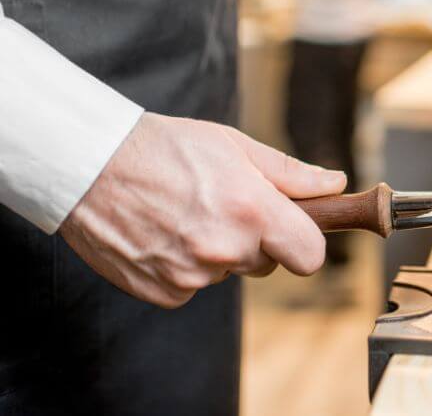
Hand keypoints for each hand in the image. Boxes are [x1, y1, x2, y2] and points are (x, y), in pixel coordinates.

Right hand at [59, 112, 345, 307]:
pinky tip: (163, 232)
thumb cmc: (165, 147)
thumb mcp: (234, 145)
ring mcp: (192, 275)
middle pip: (267, 262)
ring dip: (216, 251)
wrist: (90, 165)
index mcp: (252, 210)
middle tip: (222, 205)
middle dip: (255, 239)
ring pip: (227, 272)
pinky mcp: (162, 292)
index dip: (305, 243)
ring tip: (184, 212)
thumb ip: (290, 173)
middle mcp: (225, 248)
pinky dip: (183, 266)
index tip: (294, 230)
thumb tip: (334, 183)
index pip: (309, 255)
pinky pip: (192, 287)